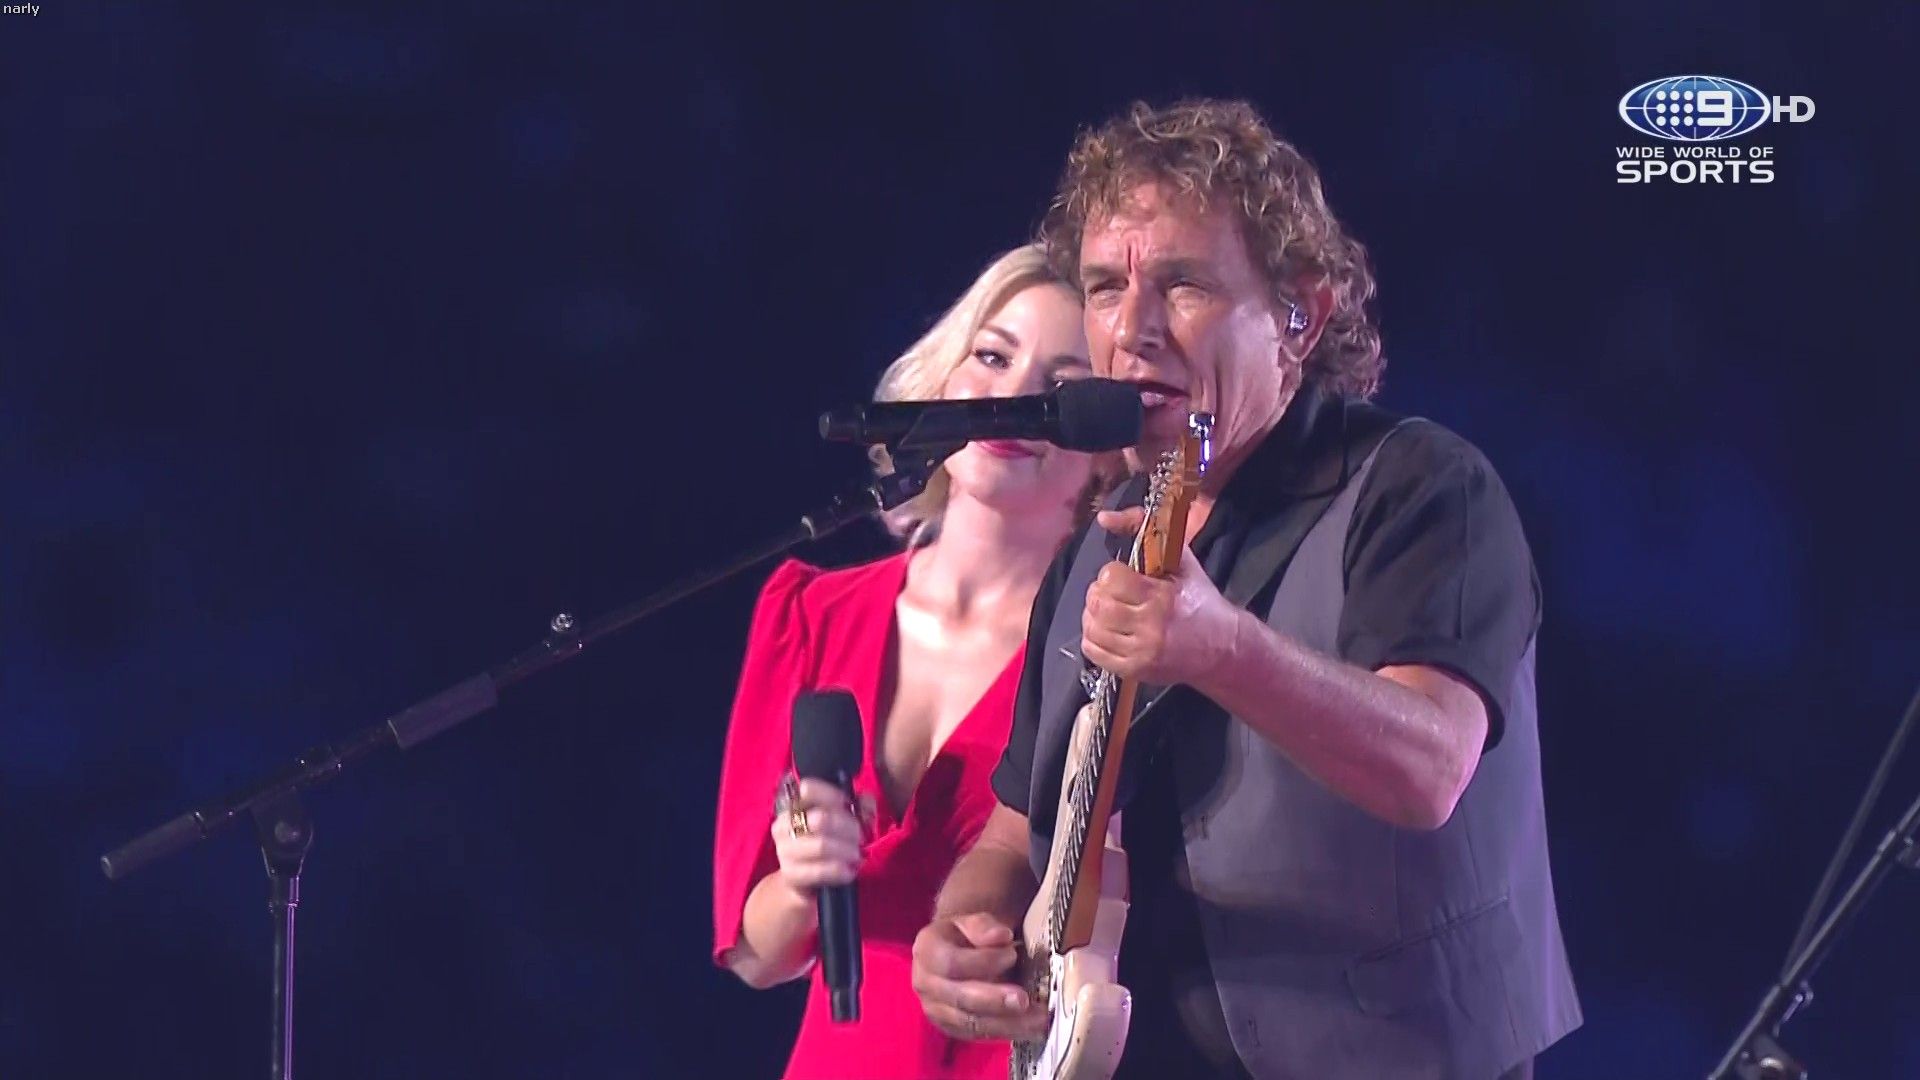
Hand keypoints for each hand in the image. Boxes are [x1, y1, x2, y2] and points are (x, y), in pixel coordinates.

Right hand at [770, 778, 873, 898]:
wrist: (805, 880)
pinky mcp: (790, 875)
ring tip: (857, 855)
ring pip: (821, 845)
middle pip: (821, 818)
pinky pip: (819, 871)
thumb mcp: (844, 820)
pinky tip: (849, 872)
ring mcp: (785, 850)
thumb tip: (866, 803)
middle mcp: (784, 825)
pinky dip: (840, 871)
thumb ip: (858, 806)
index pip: (807, 789)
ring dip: (846, 850)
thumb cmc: (826, 842)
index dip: (833, 795)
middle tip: (861, 838)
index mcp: (794, 805)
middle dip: (849, 828)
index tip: (849, 805)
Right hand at [911, 913, 1045, 1040]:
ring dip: (1006, 1023)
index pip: (951, 963)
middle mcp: (925, 984)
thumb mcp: (972, 921)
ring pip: (970, 1023)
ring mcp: (936, 1010)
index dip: (983, 962)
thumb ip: (984, 926)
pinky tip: (1030, 1028)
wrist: (955, 952)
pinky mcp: (951, 1028)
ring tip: (1037, 1019)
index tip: (1012, 954)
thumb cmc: (966, 935)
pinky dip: (1006, 1032)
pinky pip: (978, 1035)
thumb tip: (1001, 936)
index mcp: (927, 951)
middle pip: (960, 998)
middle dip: (994, 1001)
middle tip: (1024, 1000)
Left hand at [1081, 506, 1241, 687]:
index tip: (1124, 576)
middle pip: (1098, 604)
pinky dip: (1093, 637)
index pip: (1112, 578)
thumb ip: (1141, 528)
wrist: (1222, 648)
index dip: (1112, 573)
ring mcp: (1140, 652)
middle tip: (1113, 593)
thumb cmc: (1199, 599)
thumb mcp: (1180, 559)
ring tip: (1110, 610)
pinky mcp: (1133, 671)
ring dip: (1094, 615)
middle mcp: (1149, 626)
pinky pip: (1093, 652)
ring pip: (1092, 628)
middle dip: (1100, 593)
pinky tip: (1109, 630)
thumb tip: (1102, 517)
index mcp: (1161, 596)